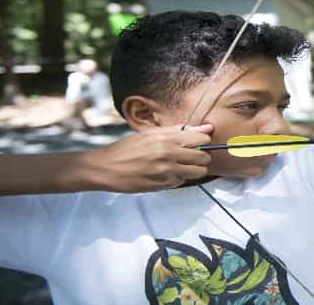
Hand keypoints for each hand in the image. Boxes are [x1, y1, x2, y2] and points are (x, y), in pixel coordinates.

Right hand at [82, 124, 212, 191]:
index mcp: (167, 138)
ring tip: (180, 166)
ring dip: (193, 170)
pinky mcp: (162, 185)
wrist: (105, 168)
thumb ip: (180, 131)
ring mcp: (166, 171)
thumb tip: (207, 128)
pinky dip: (178, 178)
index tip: (197, 143)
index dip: (203, 141)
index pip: (203, 139)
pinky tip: (165, 174)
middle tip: (191, 156)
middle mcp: (169, 154)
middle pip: (204, 158)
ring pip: (197, 172)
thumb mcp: (151, 134)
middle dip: (201, 157)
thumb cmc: (127, 149)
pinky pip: (181, 182)